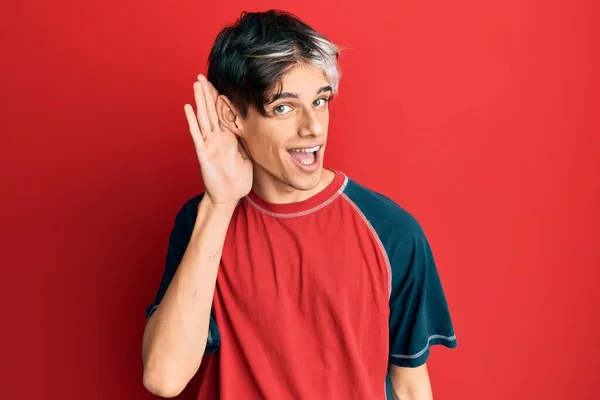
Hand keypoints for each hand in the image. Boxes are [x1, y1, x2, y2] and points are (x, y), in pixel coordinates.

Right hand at [184, 75, 252, 205]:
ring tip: (195, 84)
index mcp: (227, 138)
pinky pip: (197, 135)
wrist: (229, 197)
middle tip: (201, 76)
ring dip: (199, 101)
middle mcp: (216, 138)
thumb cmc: (238, 179)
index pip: (222, 114)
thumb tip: (255, 129)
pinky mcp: (203, 153)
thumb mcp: (248, 156)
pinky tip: (187, 108)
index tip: (217, 83)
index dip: (219, 98)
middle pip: (210, 111)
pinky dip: (192, 121)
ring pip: (203, 118)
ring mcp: (208, 144)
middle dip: (207, 93)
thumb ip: (247, 142)